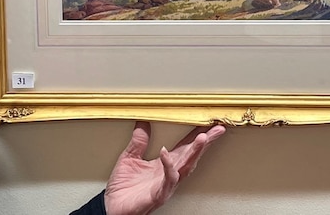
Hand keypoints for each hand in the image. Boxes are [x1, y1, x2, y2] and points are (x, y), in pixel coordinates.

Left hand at [104, 121, 225, 214]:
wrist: (113, 208)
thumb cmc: (123, 189)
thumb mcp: (129, 157)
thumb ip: (138, 141)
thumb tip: (142, 122)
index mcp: (164, 164)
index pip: (185, 146)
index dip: (197, 135)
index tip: (208, 124)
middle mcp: (169, 174)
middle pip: (192, 155)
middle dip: (205, 142)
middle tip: (217, 129)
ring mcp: (166, 184)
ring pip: (185, 166)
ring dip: (195, 152)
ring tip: (202, 138)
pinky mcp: (158, 193)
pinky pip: (167, 179)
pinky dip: (168, 165)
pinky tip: (166, 153)